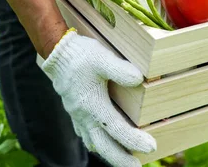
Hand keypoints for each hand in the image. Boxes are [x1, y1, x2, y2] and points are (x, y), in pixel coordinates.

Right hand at [41, 31, 155, 166]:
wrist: (57, 51)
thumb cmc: (81, 55)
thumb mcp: (102, 57)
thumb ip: (120, 69)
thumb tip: (139, 79)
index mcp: (92, 104)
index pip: (116, 128)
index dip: (134, 140)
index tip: (151, 147)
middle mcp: (84, 114)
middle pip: (103, 145)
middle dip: (120, 159)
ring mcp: (78, 115)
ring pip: (94, 142)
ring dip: (110, 154)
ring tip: (124, 161)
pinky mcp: (75, 111)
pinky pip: (86, 134)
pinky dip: (97, 143)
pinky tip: (103, 144)